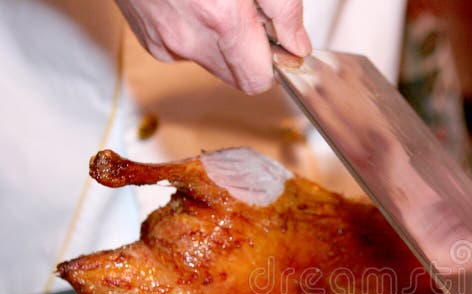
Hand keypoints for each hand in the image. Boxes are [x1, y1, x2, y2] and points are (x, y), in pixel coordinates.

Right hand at [115, 0, 310, 93]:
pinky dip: (194, 29)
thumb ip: (283, 8)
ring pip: (210, 61)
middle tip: (246, 10)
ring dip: (221, 39)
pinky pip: (183, 46)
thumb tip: (296, 43)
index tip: (275, 41)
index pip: (257, 80)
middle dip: (248, 51)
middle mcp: (187, 36)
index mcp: (220, 19)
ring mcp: (162, 38)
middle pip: (235, 76)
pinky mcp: (146, 33)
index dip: (271, 63)